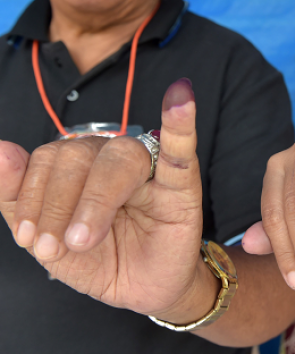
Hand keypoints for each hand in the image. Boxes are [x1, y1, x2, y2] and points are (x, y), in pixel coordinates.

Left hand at [0, 79, 211, 321]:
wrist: (143, 290)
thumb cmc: (101, 260)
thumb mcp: (50, 241)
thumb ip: (19, 198)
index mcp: (79, 168)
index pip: (49, 158)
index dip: (32, 194)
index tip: (29, 239)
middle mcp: (110, 160)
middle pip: (79, 154)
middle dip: (58, 203)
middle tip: (58, 247)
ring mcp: (149, 169)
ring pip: (120, 156)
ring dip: (96, 199)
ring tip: (85, 239)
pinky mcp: (182, 184)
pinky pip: (181, 148)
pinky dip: (180, 122)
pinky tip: (180, 96)